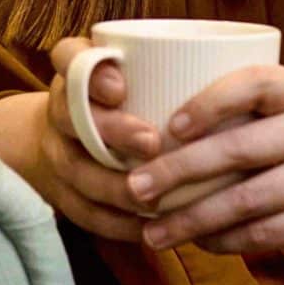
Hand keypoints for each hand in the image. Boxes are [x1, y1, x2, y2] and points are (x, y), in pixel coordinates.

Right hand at [0, 38, 169, 242]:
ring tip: (154, 197)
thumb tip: (227, 59)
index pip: (68, 57)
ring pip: (76, 169)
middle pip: (71, 117)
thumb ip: (163, 67)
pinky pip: (82, 210)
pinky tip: (147, 227)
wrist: (67, 139)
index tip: (120, 88)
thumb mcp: (132, 72)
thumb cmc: (121, 101)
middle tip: (152, 142)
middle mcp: (59, 109)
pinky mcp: (60, 192)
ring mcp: (56, 152)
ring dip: (114, 185)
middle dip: (111, 130)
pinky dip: (115, 223)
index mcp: (75, 71)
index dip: (89, 74)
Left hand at [127, 65, 283, 264]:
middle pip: (239, 149)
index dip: (208, 101)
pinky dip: (226, 241)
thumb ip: (247, 112)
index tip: (169, 126)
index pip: (253, 83)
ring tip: (153, 231)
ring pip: (248, 200)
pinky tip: (199, 243)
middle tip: (135, 187)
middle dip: (178, 171)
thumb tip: (154, 126)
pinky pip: (267, 233)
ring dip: (193, 219)